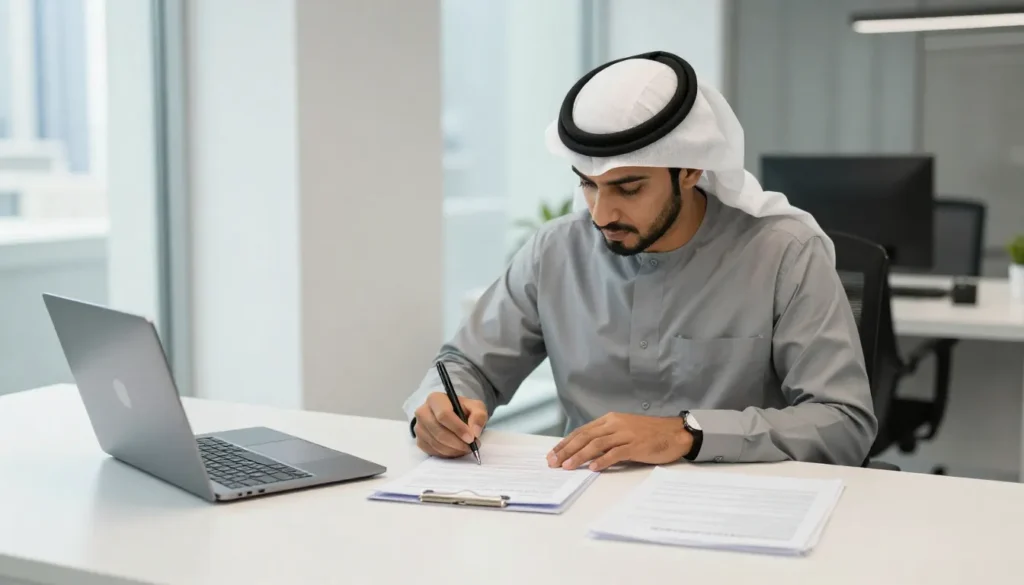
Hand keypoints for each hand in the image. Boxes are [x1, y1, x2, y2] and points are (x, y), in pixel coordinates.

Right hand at [413, 392, 487, 457]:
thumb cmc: (463, 410)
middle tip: (471, 446)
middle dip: (457, 442)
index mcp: (435, 399)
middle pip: (439, 432)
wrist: (452, 416)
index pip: (443, 415)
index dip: (458, 428)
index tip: (471, 438)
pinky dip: (447, 454)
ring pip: (436, 444)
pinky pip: (433, 451)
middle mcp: (422, 412)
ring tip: (466, 448)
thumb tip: (475, 432)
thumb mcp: (475, 407)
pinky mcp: (419, 441)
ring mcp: (419, 428)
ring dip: (454, 450)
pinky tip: (456, 449)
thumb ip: (479, 416)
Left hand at [547, 412, 691, 471]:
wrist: (675, 432)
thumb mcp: (624, 431)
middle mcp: (615, 424)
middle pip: (585, 436)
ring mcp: (626, 434)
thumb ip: (606, 438)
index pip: (582, 431)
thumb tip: (585, 452)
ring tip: (568, 466)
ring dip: (580, 456)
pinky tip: (593, 467)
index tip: (553, 454)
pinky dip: (603, 460)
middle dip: (567, 450)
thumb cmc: (649, 434)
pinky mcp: (636, 445)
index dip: (565, 443)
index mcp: (610, 420)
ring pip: (597, 444)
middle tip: (553, 462)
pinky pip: (616, 453)